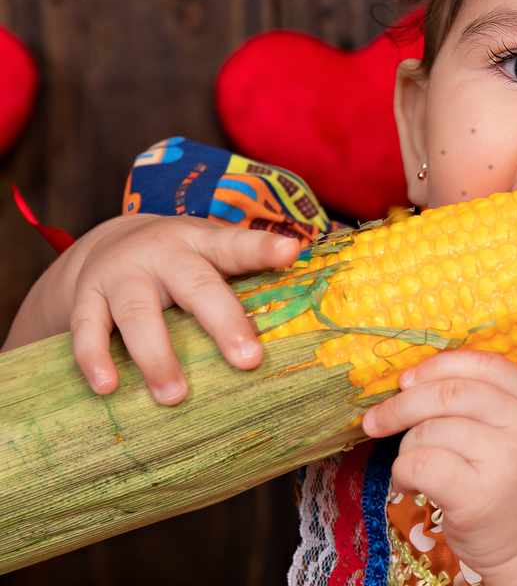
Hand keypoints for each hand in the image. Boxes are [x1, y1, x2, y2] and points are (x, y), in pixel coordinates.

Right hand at [7, 213, 299, 403]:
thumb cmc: (182, 263)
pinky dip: (95, 359)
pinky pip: (88, 329)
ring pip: (138, 313)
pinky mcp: (86, 298)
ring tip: (174, 396)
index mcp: (204, 243)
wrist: (106, 245)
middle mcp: (164, 254)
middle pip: (196, 286)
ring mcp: (122, 275)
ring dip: (157, 356)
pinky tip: (107, 387)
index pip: (238, 245)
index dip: (264, 248)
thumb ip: (248, 281)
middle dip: (223, 323)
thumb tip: (307, 322)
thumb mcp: (212, 257)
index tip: (291, 251)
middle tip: (248, 360)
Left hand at [361, 349, 516, 579]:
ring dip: (407, 446)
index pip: (485, 365)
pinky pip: (420, 463)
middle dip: (403, 403)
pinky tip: (410, 484)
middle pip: (449, 393)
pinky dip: (403, 471)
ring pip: (429, 430)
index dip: (439, 367)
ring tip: (413, 465)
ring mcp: (503, 461)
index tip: (408, 381)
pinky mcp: (475, 496)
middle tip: (378, 418)